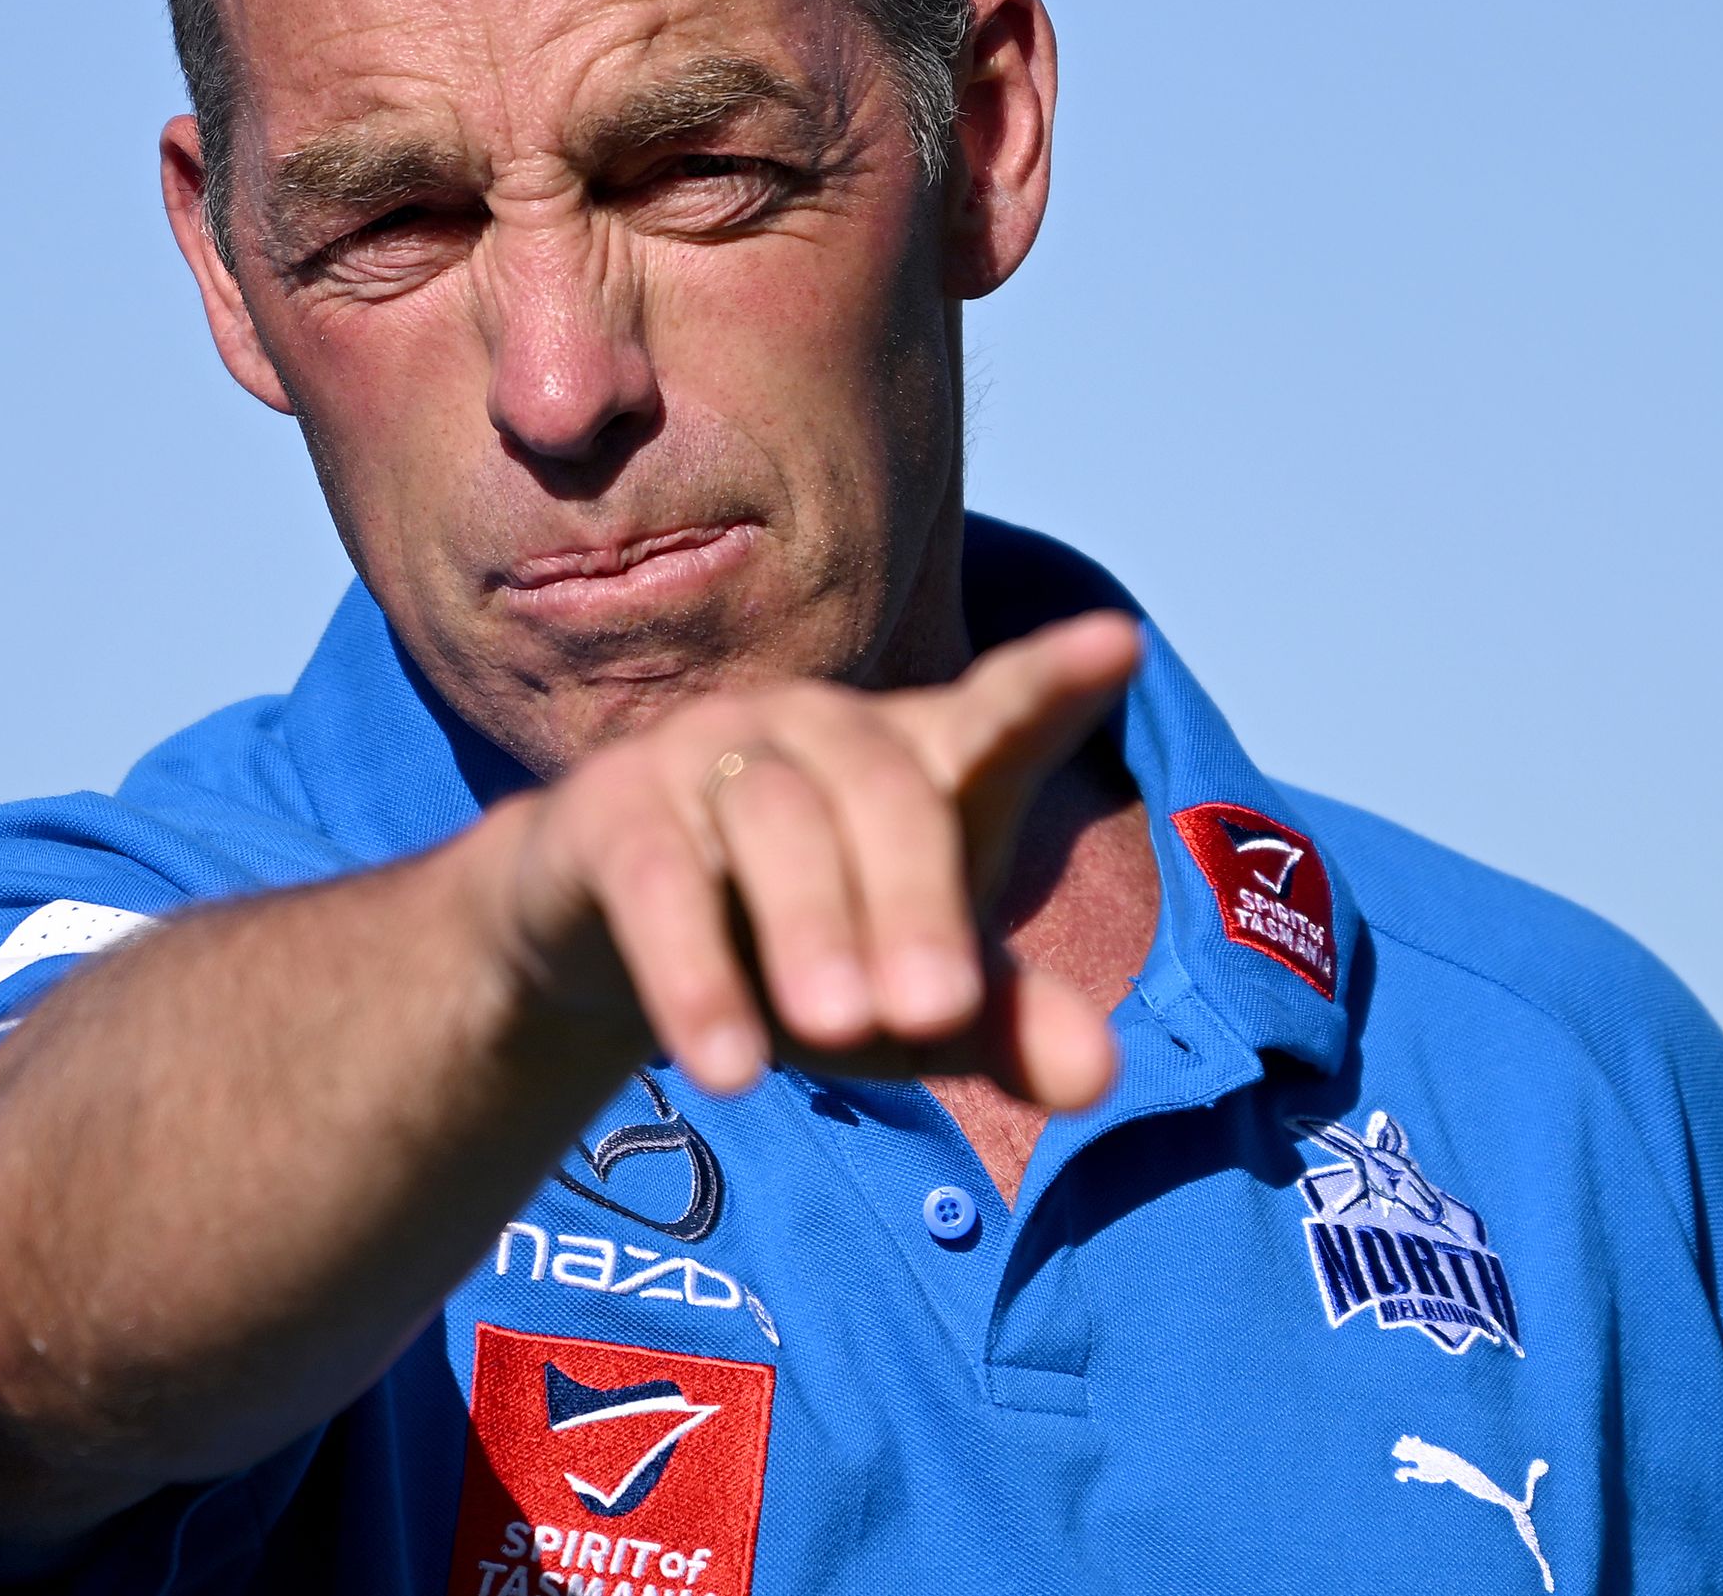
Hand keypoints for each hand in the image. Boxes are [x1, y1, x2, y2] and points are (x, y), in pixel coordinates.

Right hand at [484, 612, 1142, 1110]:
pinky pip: (659, 879)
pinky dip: (696, 974)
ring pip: (776, 817)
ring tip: (841, 1033)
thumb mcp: (909, 1007)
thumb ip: (1004, 1028)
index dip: (1053, 679)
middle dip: (918, 901)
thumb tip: (1101, 1079)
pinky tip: (729, 1067)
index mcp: (923, 761)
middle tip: (939, 1012)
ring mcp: (710, 751)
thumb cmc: (800, 956)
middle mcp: (822, 732)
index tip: (1116, 643)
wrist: (605, 945)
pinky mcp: (612, 804)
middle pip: (889, 790)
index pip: (1001, 710)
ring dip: (813, 926)